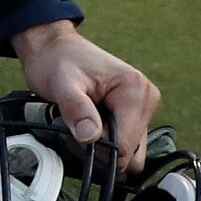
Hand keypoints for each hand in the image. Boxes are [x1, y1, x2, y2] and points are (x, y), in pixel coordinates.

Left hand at [13, 20, 160, 171]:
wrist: (54, 49)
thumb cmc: (57, 61)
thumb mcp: (61, 84)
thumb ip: (76, 109)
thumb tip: (90, 137)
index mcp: (136, 90)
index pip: (125, 144)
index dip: (99, 147)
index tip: (79, 131)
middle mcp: (146, 99)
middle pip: (131, 151)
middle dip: (103, 147)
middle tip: (80, 124)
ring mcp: (142, 108)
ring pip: (130, 150)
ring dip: (105, 144)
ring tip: (85, 120)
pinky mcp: (134, 115)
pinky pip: (125, 143)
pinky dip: (107, 141)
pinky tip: (91, 122)